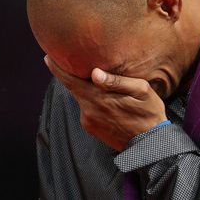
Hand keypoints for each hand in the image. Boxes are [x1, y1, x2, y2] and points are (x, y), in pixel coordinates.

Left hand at [44, 55, 167, 150]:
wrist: (151, 144)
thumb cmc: (149, 112)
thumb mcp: (141, 91)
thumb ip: (117, 81)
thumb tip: (95, 73)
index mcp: (98, 98)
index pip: (70, 81)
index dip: (57, 68)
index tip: (47, 56)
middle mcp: (88, 111)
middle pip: (74, 88)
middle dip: (72, 75)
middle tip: (75, 60)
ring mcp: (89, 122)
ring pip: (82, 99)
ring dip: (86, 89)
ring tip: (98, 81)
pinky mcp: (92, 129)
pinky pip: (88, 109)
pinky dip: (92, 101)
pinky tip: (106, 100)